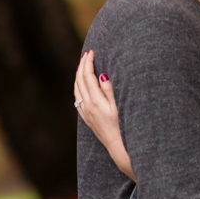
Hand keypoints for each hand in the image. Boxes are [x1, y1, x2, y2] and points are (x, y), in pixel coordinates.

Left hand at [73, 51, 134, 180]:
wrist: (117, 146)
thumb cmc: (122, 126)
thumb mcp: (119, 107)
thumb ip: (109, 90)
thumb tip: (102, 75)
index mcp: (95, 101)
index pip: (87, 76)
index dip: (88, 63)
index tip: (91, 52)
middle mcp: (87, 105)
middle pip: (80, 80)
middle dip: (83, 65)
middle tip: (87, 54)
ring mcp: (85, 112)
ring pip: (77, 89)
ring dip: (79, 75)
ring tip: (83, 65)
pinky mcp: (86, 117)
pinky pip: (77, 98)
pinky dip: (78, 87)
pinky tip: (81, 84)